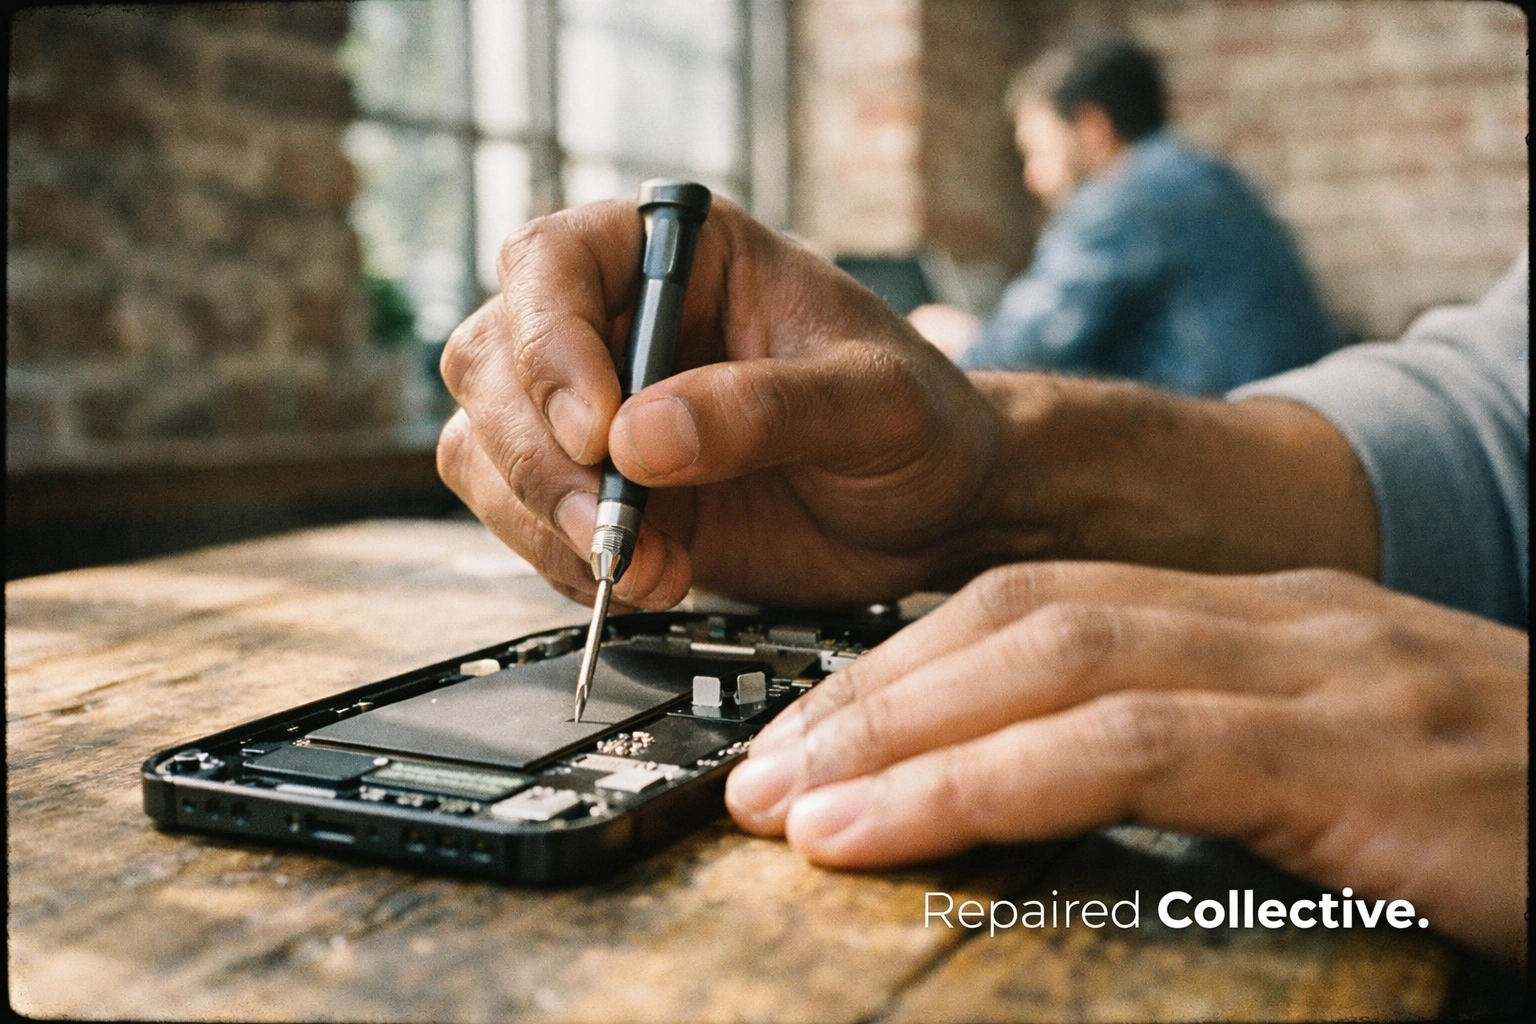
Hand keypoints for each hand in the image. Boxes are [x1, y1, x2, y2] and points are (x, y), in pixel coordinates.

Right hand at [437, 197, 1001, 608]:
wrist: (935, 512)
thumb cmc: (921, 427)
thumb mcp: (873, 404)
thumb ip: (764, 409)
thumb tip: (635, 439)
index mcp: (682, 254)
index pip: (552, 260)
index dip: (551, 344)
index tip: (599, 432)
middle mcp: (617, 320)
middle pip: (493, 358)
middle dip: (539, 458)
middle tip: (614, 527)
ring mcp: (597, 409)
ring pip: (485, 443)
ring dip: (546, 521)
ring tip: (647, 568)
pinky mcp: (596, 489)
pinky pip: (518, 517)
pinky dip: (561, 561)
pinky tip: (649, 577)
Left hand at [725, 563, 1527, 961]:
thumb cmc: (1513, 809)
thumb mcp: (1341, 765)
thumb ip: (1210, 758)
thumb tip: (1051, 799)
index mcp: (1261, 618)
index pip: (1043, 600)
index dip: (910, 660)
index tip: (816, 730)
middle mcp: (1275, 620)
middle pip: (1020, 614)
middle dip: (874, 692)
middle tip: (761, 770)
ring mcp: (1316, 672)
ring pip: (1053, 662)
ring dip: (901, 734)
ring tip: (793, 804)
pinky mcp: (1349, 755)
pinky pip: (1130, 749)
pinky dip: (988, 782)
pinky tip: (895, 827)